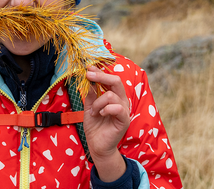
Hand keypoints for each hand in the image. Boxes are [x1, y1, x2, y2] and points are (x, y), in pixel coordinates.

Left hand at [83, 65, 130, 182]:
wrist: (97, 145)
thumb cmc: (95, 126)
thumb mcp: (89, 106)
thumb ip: (91, 93)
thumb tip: (89, 77)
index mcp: (114, 96)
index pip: (110, 79)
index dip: (100, 72)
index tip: (88, 67)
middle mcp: (121, 101)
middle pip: (116, 81)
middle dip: (101, 76)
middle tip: (89, 75)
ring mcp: (124, 110)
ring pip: (111, 95)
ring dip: (98, 102)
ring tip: (94, 112)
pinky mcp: (124, 120)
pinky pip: (117, 108)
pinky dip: (105, 109)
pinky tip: (100, 115)